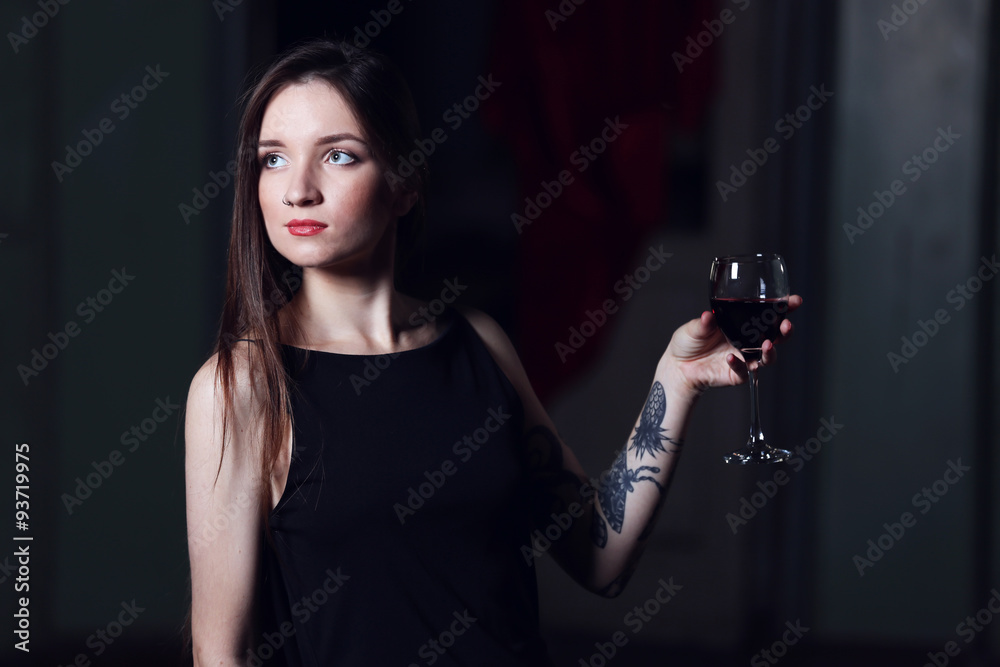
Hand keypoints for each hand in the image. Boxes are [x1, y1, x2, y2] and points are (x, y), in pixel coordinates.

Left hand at [659, 295, 802, 396]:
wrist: (678, 366)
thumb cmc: (689, 342)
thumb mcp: (694, 327)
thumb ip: (703, 323)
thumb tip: (709, 315)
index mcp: (742, 324)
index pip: (767, 315)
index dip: (783, 308)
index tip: (794, 301)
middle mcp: (747, 341)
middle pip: (775, 336)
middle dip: (785, 330)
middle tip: (786, 325)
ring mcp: (744, 358)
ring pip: (767, 356)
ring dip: (770, 351)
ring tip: (767, 344)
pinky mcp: (736, 374)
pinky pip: (743, 371)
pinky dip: (739, 365)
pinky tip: (730, 358)